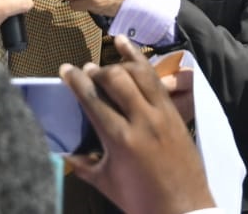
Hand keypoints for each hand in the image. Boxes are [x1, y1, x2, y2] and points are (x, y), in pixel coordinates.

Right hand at [60, 36, 214, 213]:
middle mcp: (142, 119)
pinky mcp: (175, 113)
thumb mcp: (106, 182)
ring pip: (140, 73)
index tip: (64, 69)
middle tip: (86, 72)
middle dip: (97, 71)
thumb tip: (63, 151)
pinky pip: (157, 81)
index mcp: (120, 138)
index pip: (93, 98)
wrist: (184, 210)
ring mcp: (162, 114)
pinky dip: (143, 63)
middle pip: (116, 79)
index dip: (76, 80)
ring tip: (109, 55)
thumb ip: (83, 164)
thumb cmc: (141, 200)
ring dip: (121, 61)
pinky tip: (131, 50)